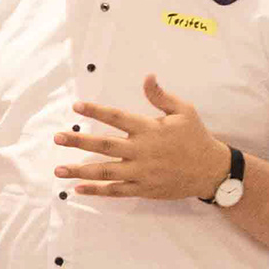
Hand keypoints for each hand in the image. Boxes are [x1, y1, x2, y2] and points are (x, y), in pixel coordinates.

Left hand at [53, 74, 227, 202]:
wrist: (210, 171)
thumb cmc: (196, 137)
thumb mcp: (183, 111)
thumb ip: (161, 96)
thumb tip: (147, 77)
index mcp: (149, 129)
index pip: (117, 118)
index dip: (95, 111)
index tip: (77, 107)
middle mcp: (142, 151)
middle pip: (104, 145)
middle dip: (78, 142)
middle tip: (57, 138)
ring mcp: (141, 173)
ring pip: (105, 171)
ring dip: (80, 170)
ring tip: (59, 169)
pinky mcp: (143, 189)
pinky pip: (115, 191)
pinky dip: (96, 191)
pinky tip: (78, 189)